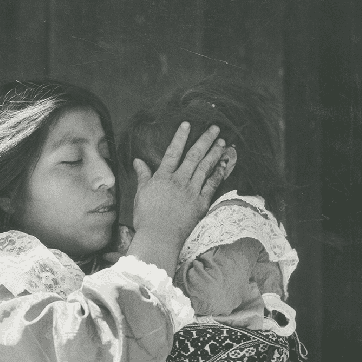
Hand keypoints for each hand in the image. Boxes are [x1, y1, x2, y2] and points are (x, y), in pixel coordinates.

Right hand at [129, 123, 226, 273]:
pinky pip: (212, 185)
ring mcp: (192, 191)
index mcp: (163, 177)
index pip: (172, 152)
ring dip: (215, 154)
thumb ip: (142, 175)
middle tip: (215, 128)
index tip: (187, 124)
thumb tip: (137, 161)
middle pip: (194, 156)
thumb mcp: (141, 193)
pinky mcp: (201, 203)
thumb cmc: (146, 217)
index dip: (180, 137)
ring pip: (205, 168)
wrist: (159, 237)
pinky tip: (224, 165)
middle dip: (205, 140)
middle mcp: (179, 180)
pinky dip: (219, 174)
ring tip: (222, 143)